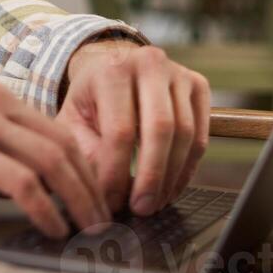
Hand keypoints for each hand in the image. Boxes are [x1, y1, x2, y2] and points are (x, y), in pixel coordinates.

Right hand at [0, 80, 110, 237]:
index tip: (95, 198)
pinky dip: (45, 208)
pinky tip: (53, 227)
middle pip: (62, 144)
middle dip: (90, 186)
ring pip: (51, 160)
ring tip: (88, 229)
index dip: (83, 166)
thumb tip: (40, 190)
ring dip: (77, 199)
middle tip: (104, 219)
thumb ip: (0, 156)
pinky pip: (22, 182)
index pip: (56, 130)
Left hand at [58, 40, 209, 216]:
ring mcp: (178, 73)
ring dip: (171, 177)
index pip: (120, 130)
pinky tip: (170, 187)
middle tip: (140, 209)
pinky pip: (199, 136)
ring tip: (154, 202)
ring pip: (184, 134)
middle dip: (151, 178)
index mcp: (112, 69)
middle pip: (160, 129)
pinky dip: (188, 169)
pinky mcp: (198, 85)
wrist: (112, 65)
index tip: (111, 202)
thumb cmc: (90, 99)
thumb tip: (104, 191)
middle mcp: (149, 63)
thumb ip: (84, 151)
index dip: (118, 173)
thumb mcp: (73, 120)